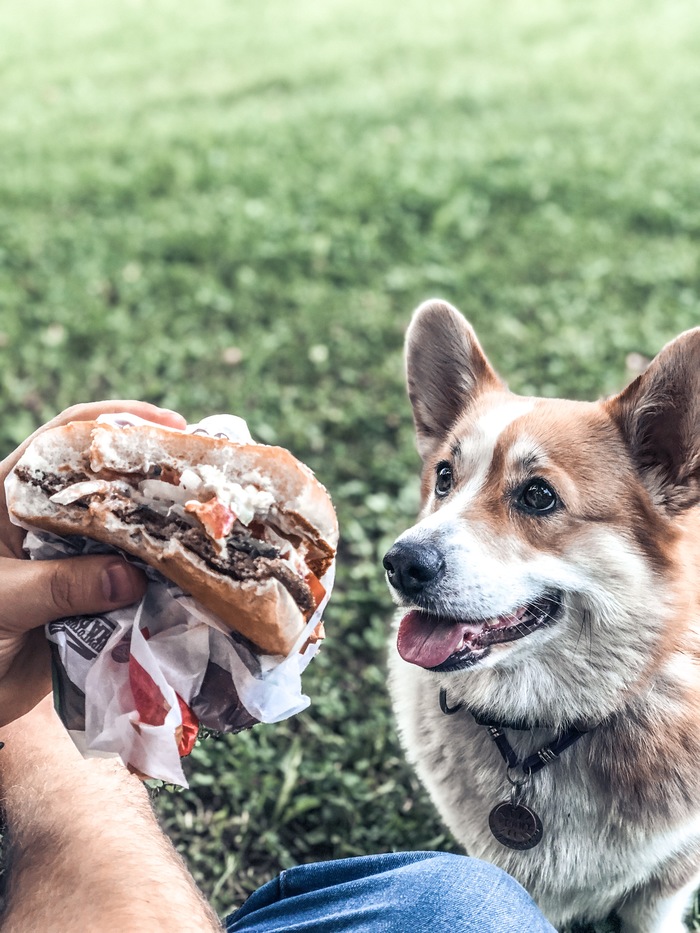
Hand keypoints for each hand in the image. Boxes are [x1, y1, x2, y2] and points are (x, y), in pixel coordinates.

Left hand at [0, 401, 186, 724]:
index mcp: (13, 498)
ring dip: (166, 530)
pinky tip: (196, 576)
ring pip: (129, 533)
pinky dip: (163, 580)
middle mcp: (52, 520)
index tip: (165, 424)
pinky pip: (135, 582)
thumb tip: (129, 576)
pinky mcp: (95, 599)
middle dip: (155, 475)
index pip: (63, 440)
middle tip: (205, 476)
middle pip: (109, 482)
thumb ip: (58, 585)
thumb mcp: (1, 599)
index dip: (113, 421)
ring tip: (212, 523)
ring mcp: (76, 559)